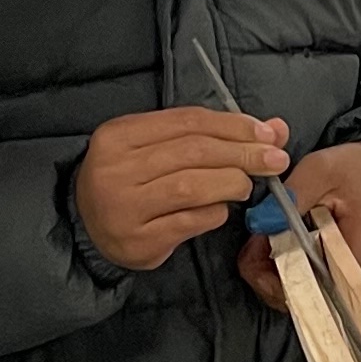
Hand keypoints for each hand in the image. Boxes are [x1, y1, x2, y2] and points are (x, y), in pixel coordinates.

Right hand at [74, 105, 286, 271]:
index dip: (234, 125)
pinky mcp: (138, 241)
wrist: (85, 227)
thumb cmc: (130, 180)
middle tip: (275, 160)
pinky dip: (215, 212)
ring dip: (231, 183)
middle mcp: (117, 169)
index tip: (268, 134)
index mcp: (119, 134)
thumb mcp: (158, 147)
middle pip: (193, 151)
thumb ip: (211, 135)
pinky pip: (189, 221)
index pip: (188, 121)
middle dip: (242, 153)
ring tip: (247, 185)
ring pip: (192, 186)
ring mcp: (125, 207)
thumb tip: (274, 130)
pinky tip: (222, 209)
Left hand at [237, 139, 360, 308]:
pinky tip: (284, 245)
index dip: (274, 274)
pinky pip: (314, 283)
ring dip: (279, 271)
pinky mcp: (347, 276)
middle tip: (255, 242)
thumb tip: (261, 221)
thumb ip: (294, 196)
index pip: (311, 288)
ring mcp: (355, 281)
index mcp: (357, 254)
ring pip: (306, 293)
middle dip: (270, 274)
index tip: (256, 248)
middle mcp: (360, 278)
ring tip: (268, 240)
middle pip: (306, 297)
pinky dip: (293, 268)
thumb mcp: (323, 169)